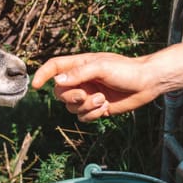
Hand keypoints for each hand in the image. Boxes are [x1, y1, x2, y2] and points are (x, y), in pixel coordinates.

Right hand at [32, 52, 158, 120]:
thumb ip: (78, 74)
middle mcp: (81, 80)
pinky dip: (93, 115)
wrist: (147, 84)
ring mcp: (88, 95)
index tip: (35, 85)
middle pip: (59, 93)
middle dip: (71, 97)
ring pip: (71, 108)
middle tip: (85, 95)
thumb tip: (56, 81)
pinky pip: (84, 117)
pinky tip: (106, 107)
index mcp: (79, 65)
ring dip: (86, 107)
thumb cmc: (126, 70)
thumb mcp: (101, 67)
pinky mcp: (96, 108)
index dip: (42, 75)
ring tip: (102, 100)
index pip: (54, 68)